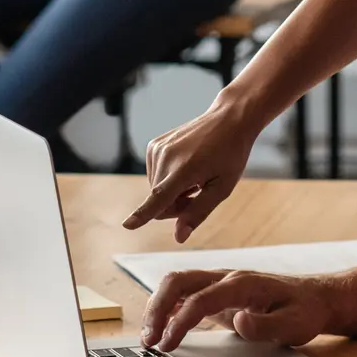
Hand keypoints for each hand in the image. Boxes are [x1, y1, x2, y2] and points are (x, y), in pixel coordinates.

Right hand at [124, 102, 265, 241]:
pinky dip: (168, 178)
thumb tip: (178, 237)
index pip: (159, 198)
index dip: (143, 214)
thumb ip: (198, 212)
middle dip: (176, 205)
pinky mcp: (154, 145)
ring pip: (155, 190)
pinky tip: (185, 166)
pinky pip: (154, 175)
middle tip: (199, 192)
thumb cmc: (230, 154)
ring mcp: (157, 149)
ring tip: (194, 177)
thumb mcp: (222, 187)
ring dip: (173, 191)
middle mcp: (166, 157)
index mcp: (185, 169)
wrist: (228, 120)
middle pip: (160, 202)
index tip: (127, 225)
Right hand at [140, 269, 333, 351]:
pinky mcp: (218, 293)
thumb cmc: (306, 311)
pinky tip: (161, 326)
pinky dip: (168, 307)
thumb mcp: (295, 324)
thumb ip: (267, 325)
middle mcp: (227, 278)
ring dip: (158, 307)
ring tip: (149, 337)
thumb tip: (240, 322)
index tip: (168, 344)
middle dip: (157, 309)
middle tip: (149, 340)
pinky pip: (184, 293)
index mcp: (242, 284)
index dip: (179, 322)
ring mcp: (220, 283)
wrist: (316, 298)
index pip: (200, 299)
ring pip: (177, 284)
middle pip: (178, 281)